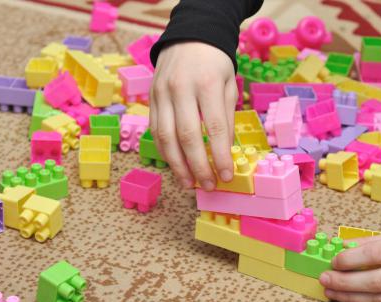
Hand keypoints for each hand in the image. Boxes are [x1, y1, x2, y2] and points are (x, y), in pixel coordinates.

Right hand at [150, 42, 236, 189]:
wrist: (188, 37)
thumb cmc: (214, 63)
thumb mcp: (229, 85)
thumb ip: (227, 117)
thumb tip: (225, 151)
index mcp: (208, 83)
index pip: (215, 127)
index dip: (220, 155)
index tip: (226, 175)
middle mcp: (181, 88)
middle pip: (187, 136)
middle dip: (198, 166)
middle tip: (208, 184)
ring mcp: (162, 93)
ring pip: (166, 137)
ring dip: (177, 165)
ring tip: (189, 183)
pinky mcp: (151, 98)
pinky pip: (155, 131)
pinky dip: (165, 151)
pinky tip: (175, 164)